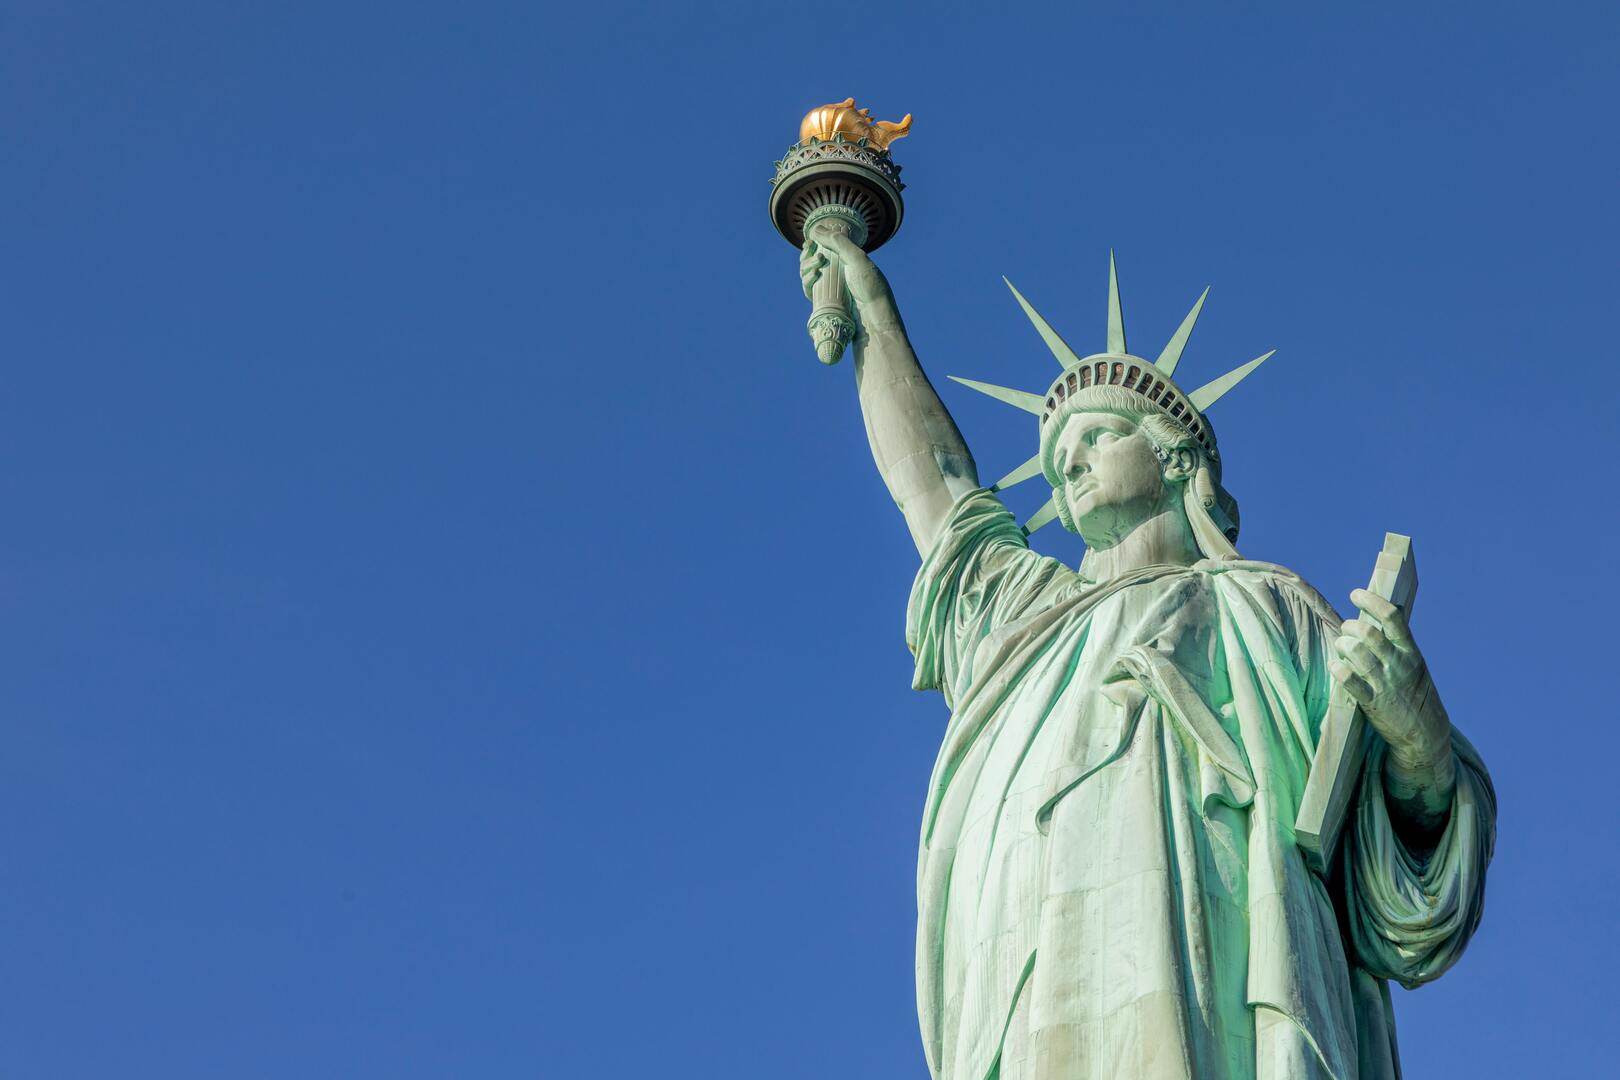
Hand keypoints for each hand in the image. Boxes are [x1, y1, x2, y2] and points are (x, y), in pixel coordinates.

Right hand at [798, 221, 894, 321]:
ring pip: (807, 275)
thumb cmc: (870, 287)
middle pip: (812, 262)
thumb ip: (838, 242)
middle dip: (807, 255)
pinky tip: (813, 276)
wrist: (873, 319)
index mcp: (847, 262)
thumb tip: (815, 229)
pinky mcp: (823, 305)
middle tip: (810, 250)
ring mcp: (829, 290)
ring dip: (806, 266)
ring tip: (816, 265)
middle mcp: (837, 275)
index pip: (824, 250)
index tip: (809, 241)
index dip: (813, 245)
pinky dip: (807, 281)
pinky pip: (809, 290)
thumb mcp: (857, 258)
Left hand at [1330, 589, 1452, 769]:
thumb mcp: (1414, 665)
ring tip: (1341, 646)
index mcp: (1411, 652)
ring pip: (1358, 652)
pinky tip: (1336, 666)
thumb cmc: (1414, 693)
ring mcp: (1386, 683)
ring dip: (1343, 645)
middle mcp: (1399, 664)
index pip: (1392, 617)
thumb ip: (1396, 644)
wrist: (1426, 733)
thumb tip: (1372, 618)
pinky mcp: (1373, 703)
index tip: (1355, 594)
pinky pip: (1351, 682)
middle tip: (1346, 630)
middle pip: (1369, 633)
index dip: (1371, 601)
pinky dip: (1340, 670)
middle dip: (1350, 627)